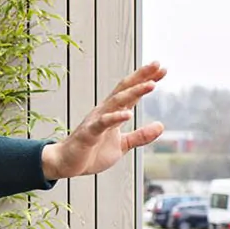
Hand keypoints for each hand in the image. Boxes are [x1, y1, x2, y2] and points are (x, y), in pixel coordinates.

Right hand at [42, 62, 168, 179]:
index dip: (146, 79)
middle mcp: (105, 111)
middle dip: (141, 76)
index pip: (132, 91)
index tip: (162, 69)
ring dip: (134, 92)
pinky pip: (103, 123)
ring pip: (116, 101)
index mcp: (113, 112)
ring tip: (151, 84)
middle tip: (158, 64)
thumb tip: (161, 126)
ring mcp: (96, 120)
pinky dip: (115, 117)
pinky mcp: (89, 133)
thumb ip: (141, 136)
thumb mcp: (122, 145)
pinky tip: (128, 114)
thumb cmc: (92, 152)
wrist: (67, 164)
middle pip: (125, 89)